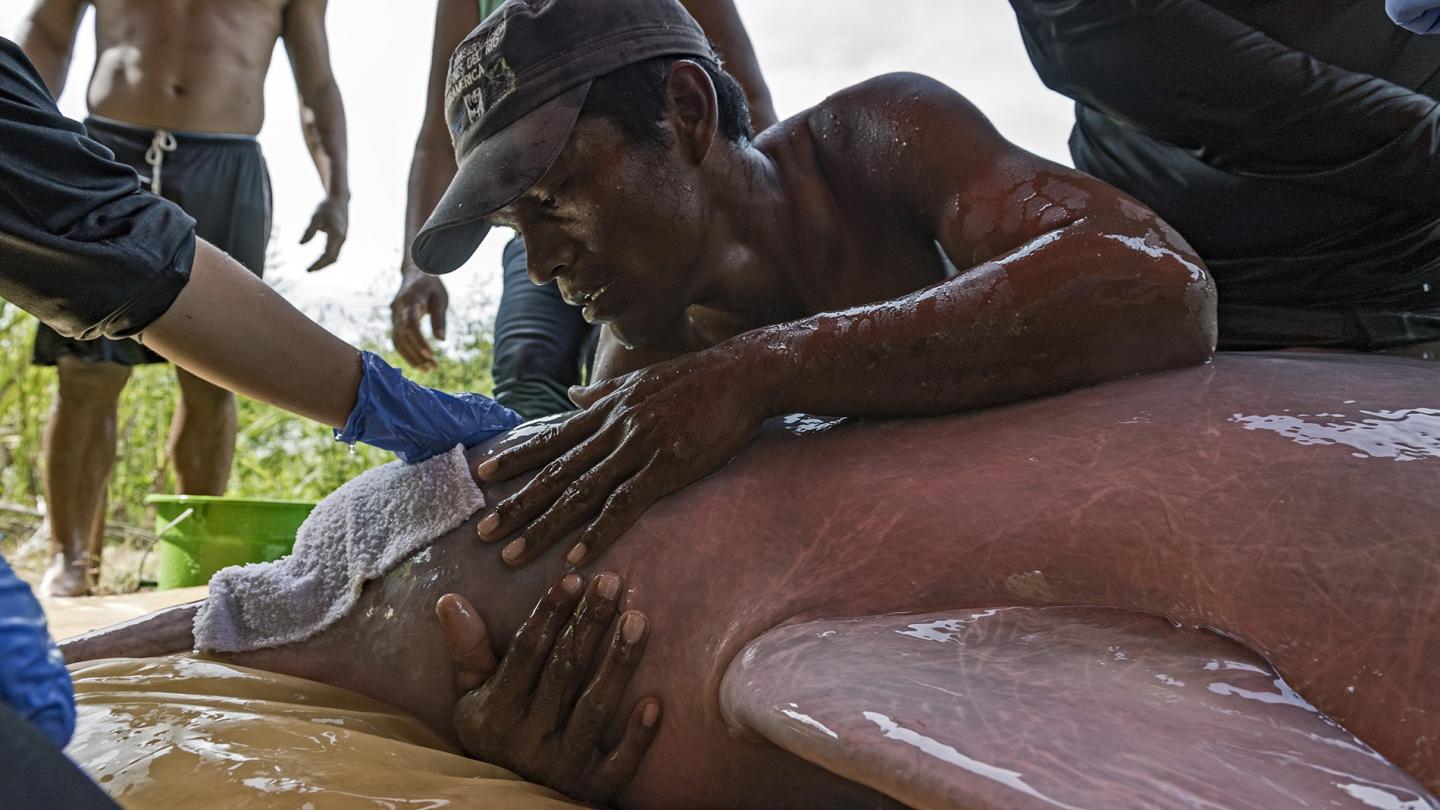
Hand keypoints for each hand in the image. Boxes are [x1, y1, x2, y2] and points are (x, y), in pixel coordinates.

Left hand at [301, 196, 347, 271]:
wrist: (339, 200)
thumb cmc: (326, 207)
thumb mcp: (315, 217)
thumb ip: (309, 231)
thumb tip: (300, 244)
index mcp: (337, 235)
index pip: (328, 255)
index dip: (318, 264)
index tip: (308, 269)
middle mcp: (342, 239)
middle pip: (333, 259)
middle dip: (321, 266)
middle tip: (308, 270)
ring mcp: (343, 239)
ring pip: (335, 256)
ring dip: (324, 263)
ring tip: (312, 267)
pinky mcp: (341, 237)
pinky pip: (335, 251)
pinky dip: (327, 257)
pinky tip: (319, 258)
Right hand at [391, 268, 449, 370]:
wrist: (415, 273)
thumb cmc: (431, 285)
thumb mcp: (440, 298)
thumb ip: (439, 318)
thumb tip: (441, 340)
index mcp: (410, 301)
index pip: (411, 325)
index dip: (419, 342)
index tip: (430, 355)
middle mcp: (398, 309)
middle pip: (403, 336)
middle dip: (416, 354)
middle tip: (432, 367)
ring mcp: (394, 316)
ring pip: (397, 340)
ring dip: (410, 357)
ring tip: (427, 369)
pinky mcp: (394, 321)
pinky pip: (397, 339)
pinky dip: (406, 352)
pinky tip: (417, 362)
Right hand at [436, 572, 659, 803]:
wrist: (505, 805)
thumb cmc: (495, 732)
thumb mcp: (472, 695)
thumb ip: (469, 649)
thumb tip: (449, 599)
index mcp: (496, 713)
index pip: (526, 654)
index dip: (548, 614)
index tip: (571, 578)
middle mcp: (528, 740)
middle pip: (564, 672)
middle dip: (589, 624)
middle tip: (612, 581)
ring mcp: (562, 767)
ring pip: (594, 710)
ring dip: (618, 664)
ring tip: (638, 619)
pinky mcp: (592, 790)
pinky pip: (619, 764)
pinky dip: (638, 736)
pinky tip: (655, 701)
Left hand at [474, 346, 772, 565]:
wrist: (743, 373)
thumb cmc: (698, 378)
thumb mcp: (641, 381)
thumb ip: (603, 394)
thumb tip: (570, 396)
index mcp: (608, 411)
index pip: (552, 439)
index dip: (516, 460)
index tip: (481, 477)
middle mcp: (614, 430)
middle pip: (556, 473)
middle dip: (516, 505)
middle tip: (481, 533)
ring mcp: (638, 448)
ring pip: (579, 493)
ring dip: (542, 527)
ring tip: (511, 555)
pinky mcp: (667, 467)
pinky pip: (624, 505)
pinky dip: (597, 532)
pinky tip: (574, 556)